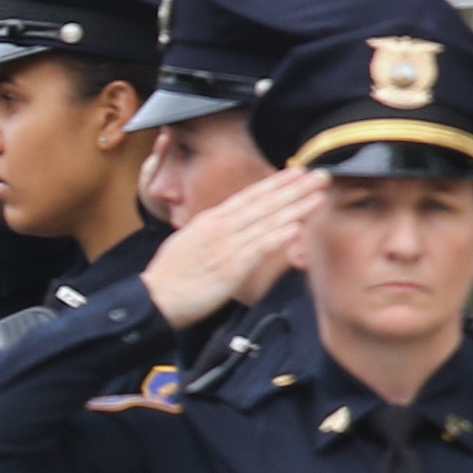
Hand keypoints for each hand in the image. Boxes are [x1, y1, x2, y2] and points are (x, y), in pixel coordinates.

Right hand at [143, 167, 326, 329]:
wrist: (152, 300)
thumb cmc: (166, 277)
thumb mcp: (186, 241)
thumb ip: (209, 231)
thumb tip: (224, 224)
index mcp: (209, 220)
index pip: (249, 196)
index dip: (276, 183)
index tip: (297, 172)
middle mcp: (220, 228)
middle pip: (264, 204)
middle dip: (294, 188)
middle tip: (319, 175)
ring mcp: (227, 247)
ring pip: (267, 222)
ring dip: (295, 207)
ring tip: (318, 195)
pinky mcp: (231, 268)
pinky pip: (259, 248)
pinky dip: (278, 236)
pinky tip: (297, 225)